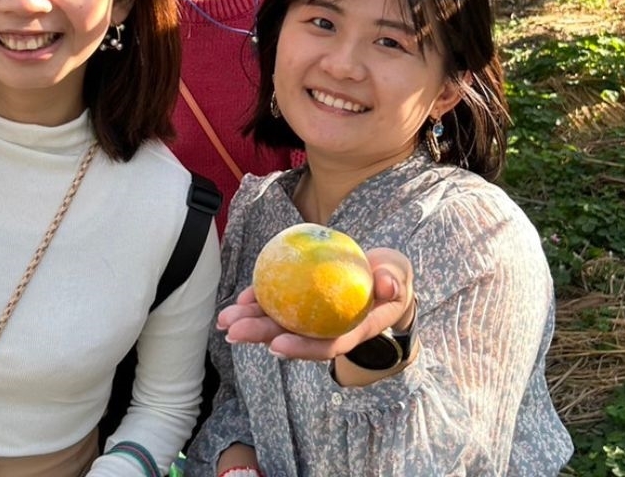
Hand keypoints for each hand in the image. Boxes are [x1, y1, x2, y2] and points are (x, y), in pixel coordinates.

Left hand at [219, 248, 414, 359]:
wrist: (383, 278)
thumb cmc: (392, 278)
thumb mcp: (399, 275)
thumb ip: (395, 280)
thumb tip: (387, 284)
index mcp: (353, 330)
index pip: (327, 344)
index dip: (302, 348)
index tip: (277, 346)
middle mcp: (329, 329)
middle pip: (293, 337)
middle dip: (261, 336)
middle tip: (233, 332)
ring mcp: (314, 319)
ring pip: (280, 324)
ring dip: (250, 323)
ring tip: (224, 320)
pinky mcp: (304, 304)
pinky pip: (278, 303)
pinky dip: (259, 300)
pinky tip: (240, 299)